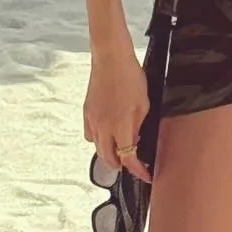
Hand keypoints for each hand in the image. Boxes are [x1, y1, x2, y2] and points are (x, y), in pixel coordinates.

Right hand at [83, 49, 151, 182]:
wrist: (110, 58)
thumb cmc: (129, 76)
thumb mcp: (144, 104)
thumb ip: (138, 126)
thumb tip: (135, 141)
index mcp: (120, 126)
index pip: (128, 158)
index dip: (138, 170)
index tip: (145, 174)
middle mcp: (103, 127)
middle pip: (109, 159)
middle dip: (122, 166)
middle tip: (133, 165)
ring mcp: (92, 120)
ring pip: (98, 149)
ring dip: (109, 155)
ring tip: (121, 151)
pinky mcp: (87, 112)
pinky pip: (90, 135)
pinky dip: (98, 140)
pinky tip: (107, 135)